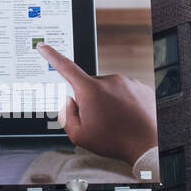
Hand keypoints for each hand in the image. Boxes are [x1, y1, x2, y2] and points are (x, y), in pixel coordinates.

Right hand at [37, 45, 157, 166]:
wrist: (147, 144)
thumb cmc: (114, 141)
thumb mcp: (79, 135)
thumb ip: (67, 115)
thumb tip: (70, 101)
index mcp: (90, 90)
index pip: (66, 68)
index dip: (52, 56)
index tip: (43, 46)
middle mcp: (109, 81)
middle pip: (89, 86)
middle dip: (90, 100)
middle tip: (98, 120)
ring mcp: (126, 82)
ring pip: (108, 89)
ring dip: (108, 102)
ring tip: (115, 121)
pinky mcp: (140, 87)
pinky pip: (125, 91)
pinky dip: (123, 102)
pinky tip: (126, 117)